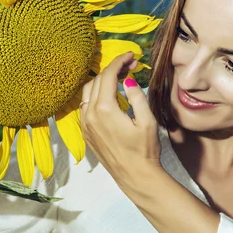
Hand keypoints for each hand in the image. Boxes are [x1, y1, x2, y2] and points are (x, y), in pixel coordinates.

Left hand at [80, 51, 162, 194]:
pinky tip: (109, 95)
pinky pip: (85, 106)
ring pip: (87, 92)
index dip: (119, 61)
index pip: (108, 75)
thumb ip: (136, 96)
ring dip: (102, 81)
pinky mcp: (86, 132)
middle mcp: (89, 115)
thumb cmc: (144, 150)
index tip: (131, 56)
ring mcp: (85, 124)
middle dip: (113, 69)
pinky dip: (95, 94)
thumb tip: (128, 80)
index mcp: (104, 109)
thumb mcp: (147, 121)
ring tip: (120, 78)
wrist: (134, 176)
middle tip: (130, 66)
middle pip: (97, 81)